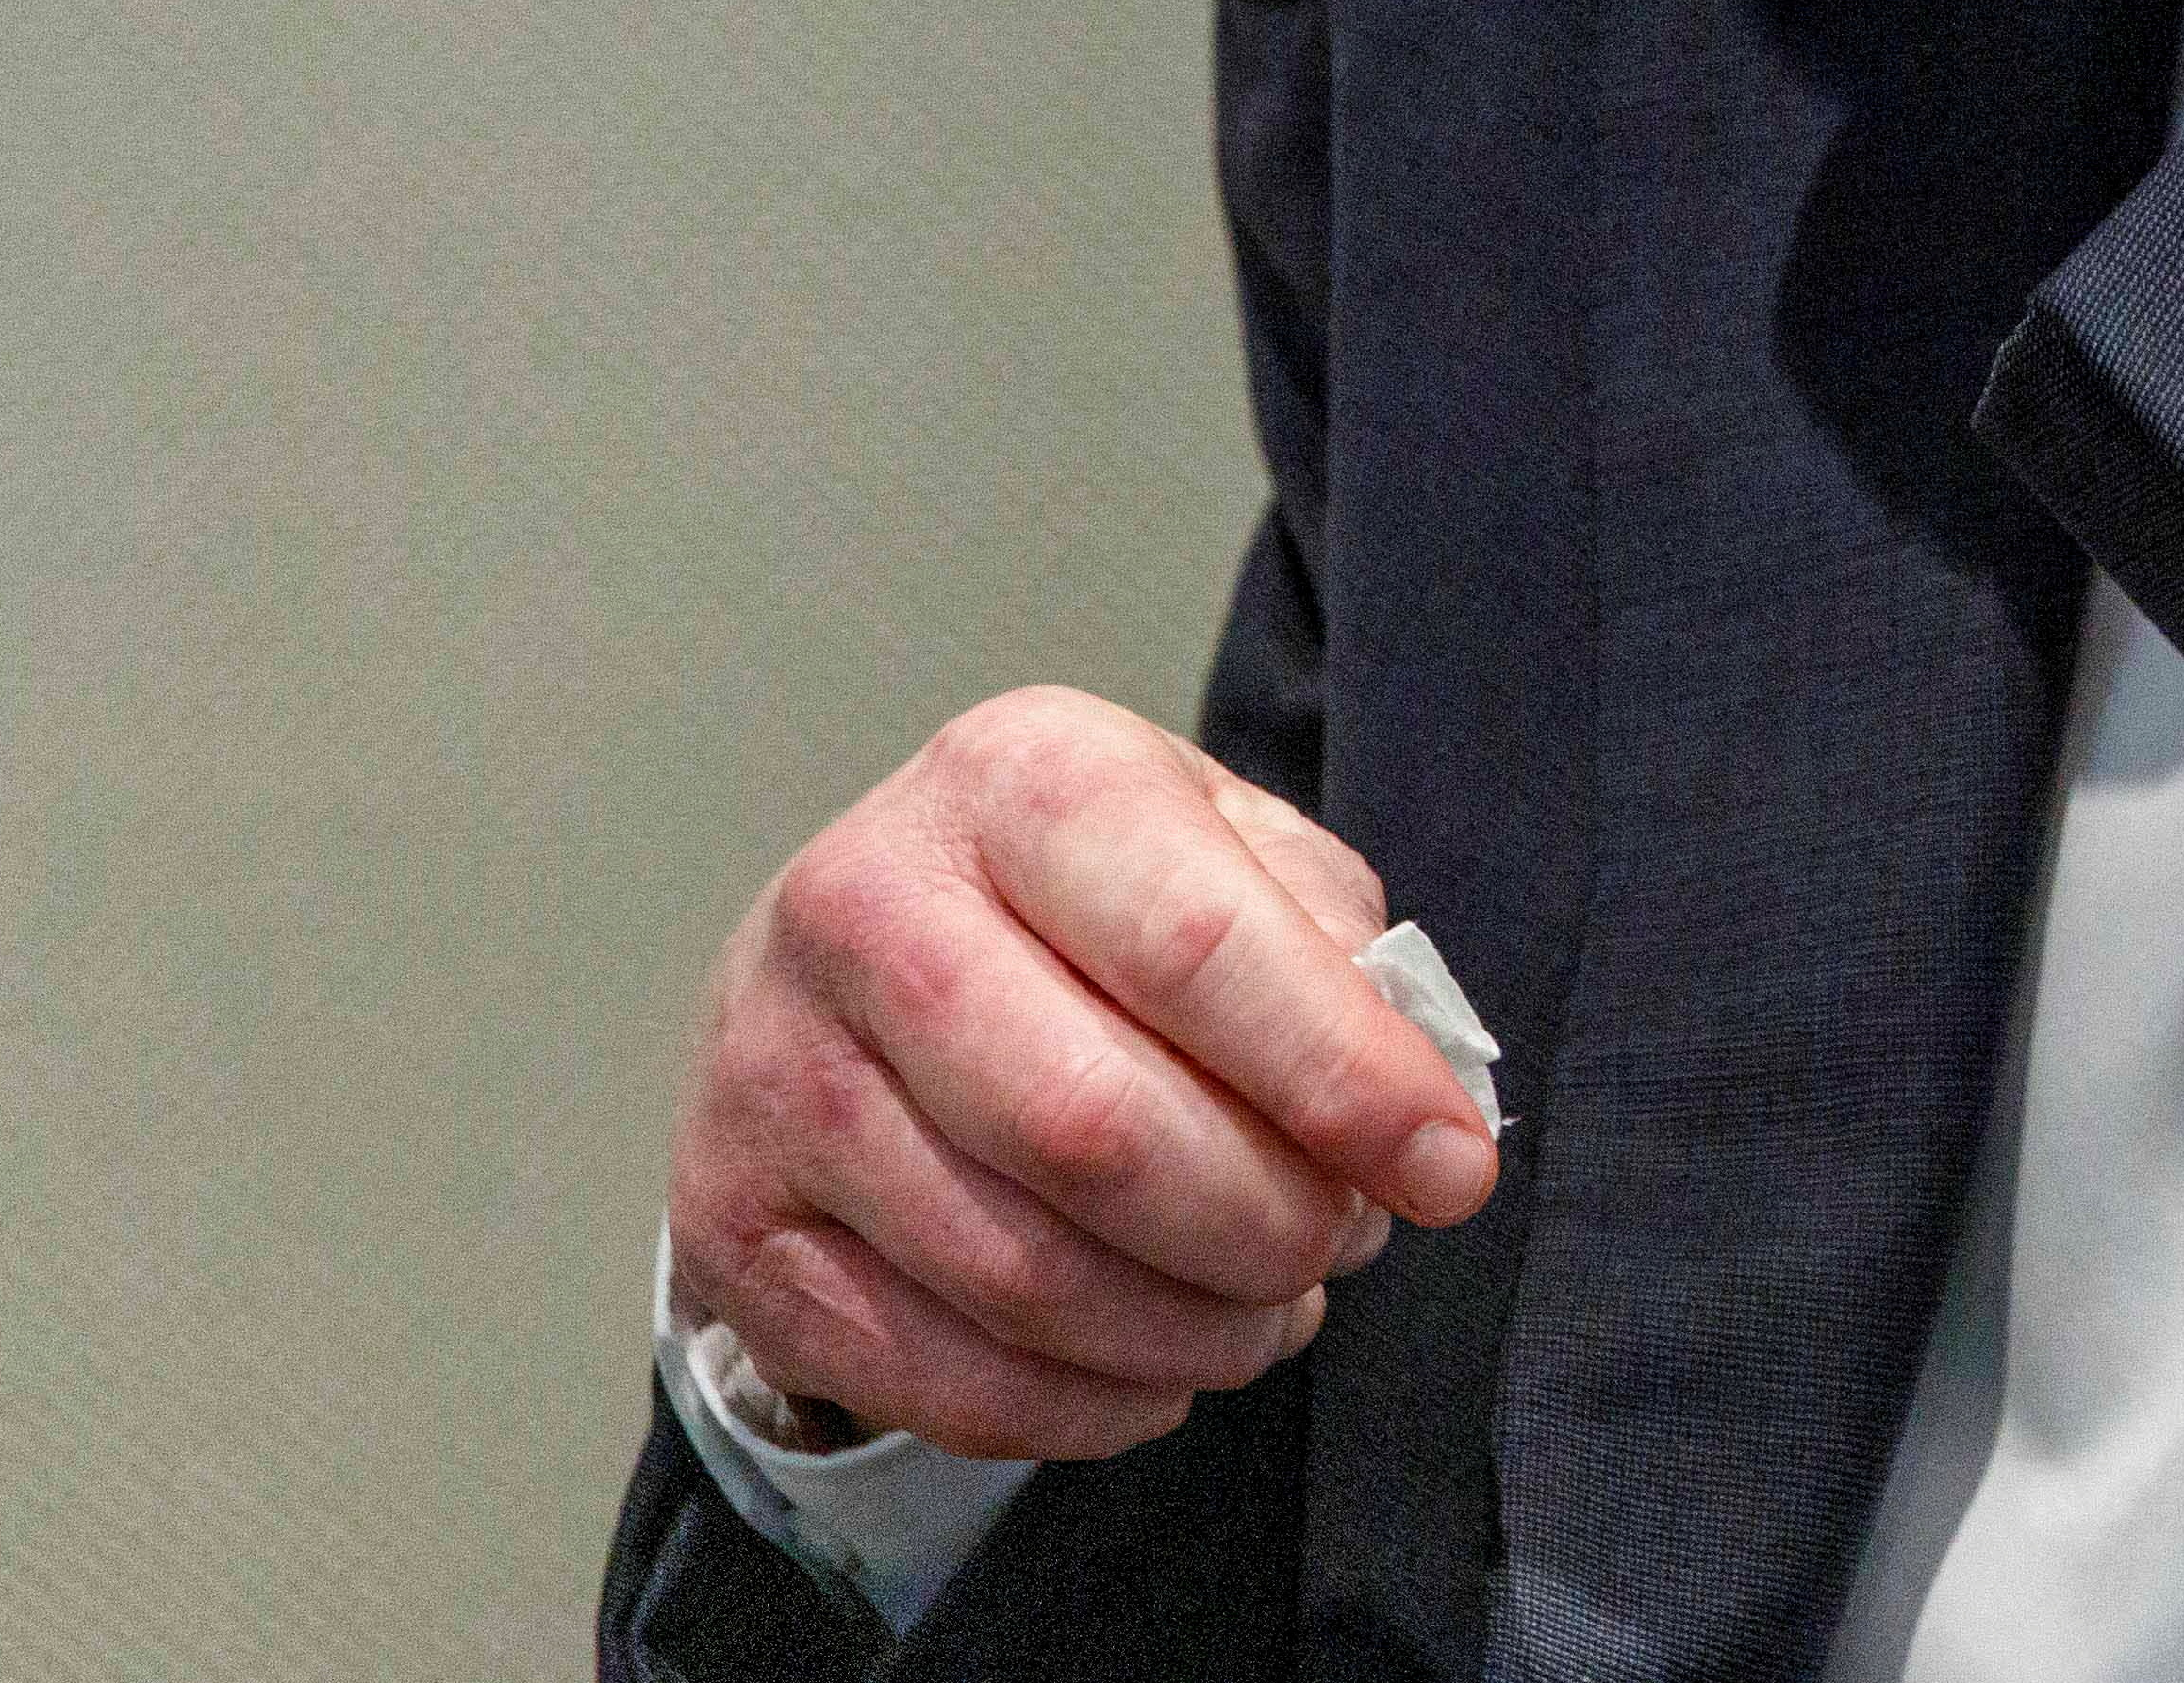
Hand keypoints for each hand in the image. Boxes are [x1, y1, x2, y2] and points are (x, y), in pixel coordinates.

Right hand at [666, 687, 1497, 1462]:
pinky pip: (935, 1376)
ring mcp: (771, 1072)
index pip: (1197, 946)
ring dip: (1189, 1329)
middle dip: (1265, 1224)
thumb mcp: (1223, 852)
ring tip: (1267, 1307)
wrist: (860, 950)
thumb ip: (1331, 951)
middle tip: (1342, 1244)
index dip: (1344, 1080)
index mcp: (1015, 777)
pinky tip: (1156, 1370)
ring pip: (1019, 1273)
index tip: (1452, 1170)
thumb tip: (1415, 1104)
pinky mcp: (731, 1224)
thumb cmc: (1084, 902)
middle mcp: (863, 907)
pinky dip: (1083, 1406)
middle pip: (1096, 1131)